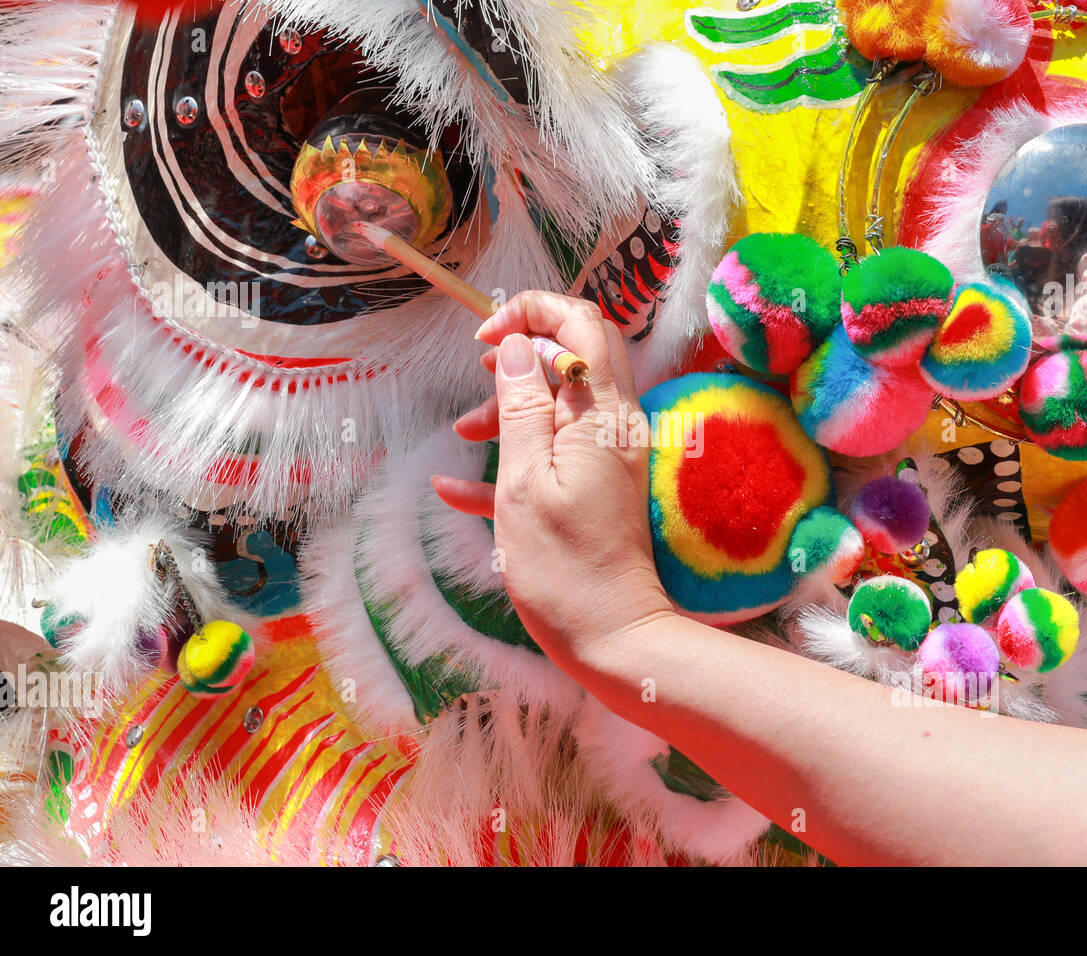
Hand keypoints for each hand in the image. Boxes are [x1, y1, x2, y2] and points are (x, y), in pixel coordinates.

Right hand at [432, 291, 674, 667]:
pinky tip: (453, 489)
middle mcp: (614, 426)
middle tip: (479, 374)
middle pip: (576, 357)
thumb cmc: (563, 567)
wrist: (613, 638)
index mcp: (600, 414)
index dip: (532, 314)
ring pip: (561, 404)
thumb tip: (518, 347)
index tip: (485, 339)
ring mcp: (608, 458)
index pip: (582, 324)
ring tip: (463, 436)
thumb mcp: (525, 481)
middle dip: (524, 355)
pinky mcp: (597, 490)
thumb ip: (523, 407)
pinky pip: (555, 454)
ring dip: (510, 408)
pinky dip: (512, 459)